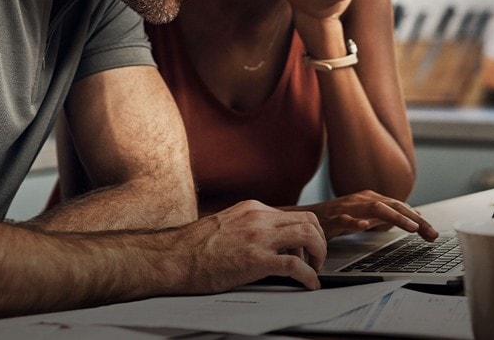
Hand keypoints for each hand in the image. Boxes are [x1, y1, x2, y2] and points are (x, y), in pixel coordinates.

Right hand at [174, 200, 327, 291]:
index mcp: (252, 209)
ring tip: (315, 270)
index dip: (306, 233)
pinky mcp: (255, 260)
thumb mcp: (226, 225)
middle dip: (319, 241)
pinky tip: (310, 285)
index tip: (306, 249)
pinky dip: (309, 276)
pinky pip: (295, 265)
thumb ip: (248, 227)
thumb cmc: (193, 248)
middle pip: (308, 220)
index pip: (294, 214)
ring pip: (308, 235)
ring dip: (319, 254)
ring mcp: (258, 237)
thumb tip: (264, 242)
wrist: (173, 257)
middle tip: (316, 259)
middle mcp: (258, 218)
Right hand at [297, 190, 439, 240]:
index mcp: (371, 199)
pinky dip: (356, 222)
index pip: (400, 207)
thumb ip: (388, 216)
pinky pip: (345, 219)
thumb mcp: (367, 216)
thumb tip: (413, 218)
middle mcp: (362, 200)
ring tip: (411, 227)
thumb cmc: (338, 217)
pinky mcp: (333, 218)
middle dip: (414, 219)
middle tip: (430, 233)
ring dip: (395, 217)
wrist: (308, 217)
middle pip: (393, 206)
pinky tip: (365, 226)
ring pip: (375, 209)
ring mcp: (348, 207)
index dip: (418, 220)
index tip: (433, 233)